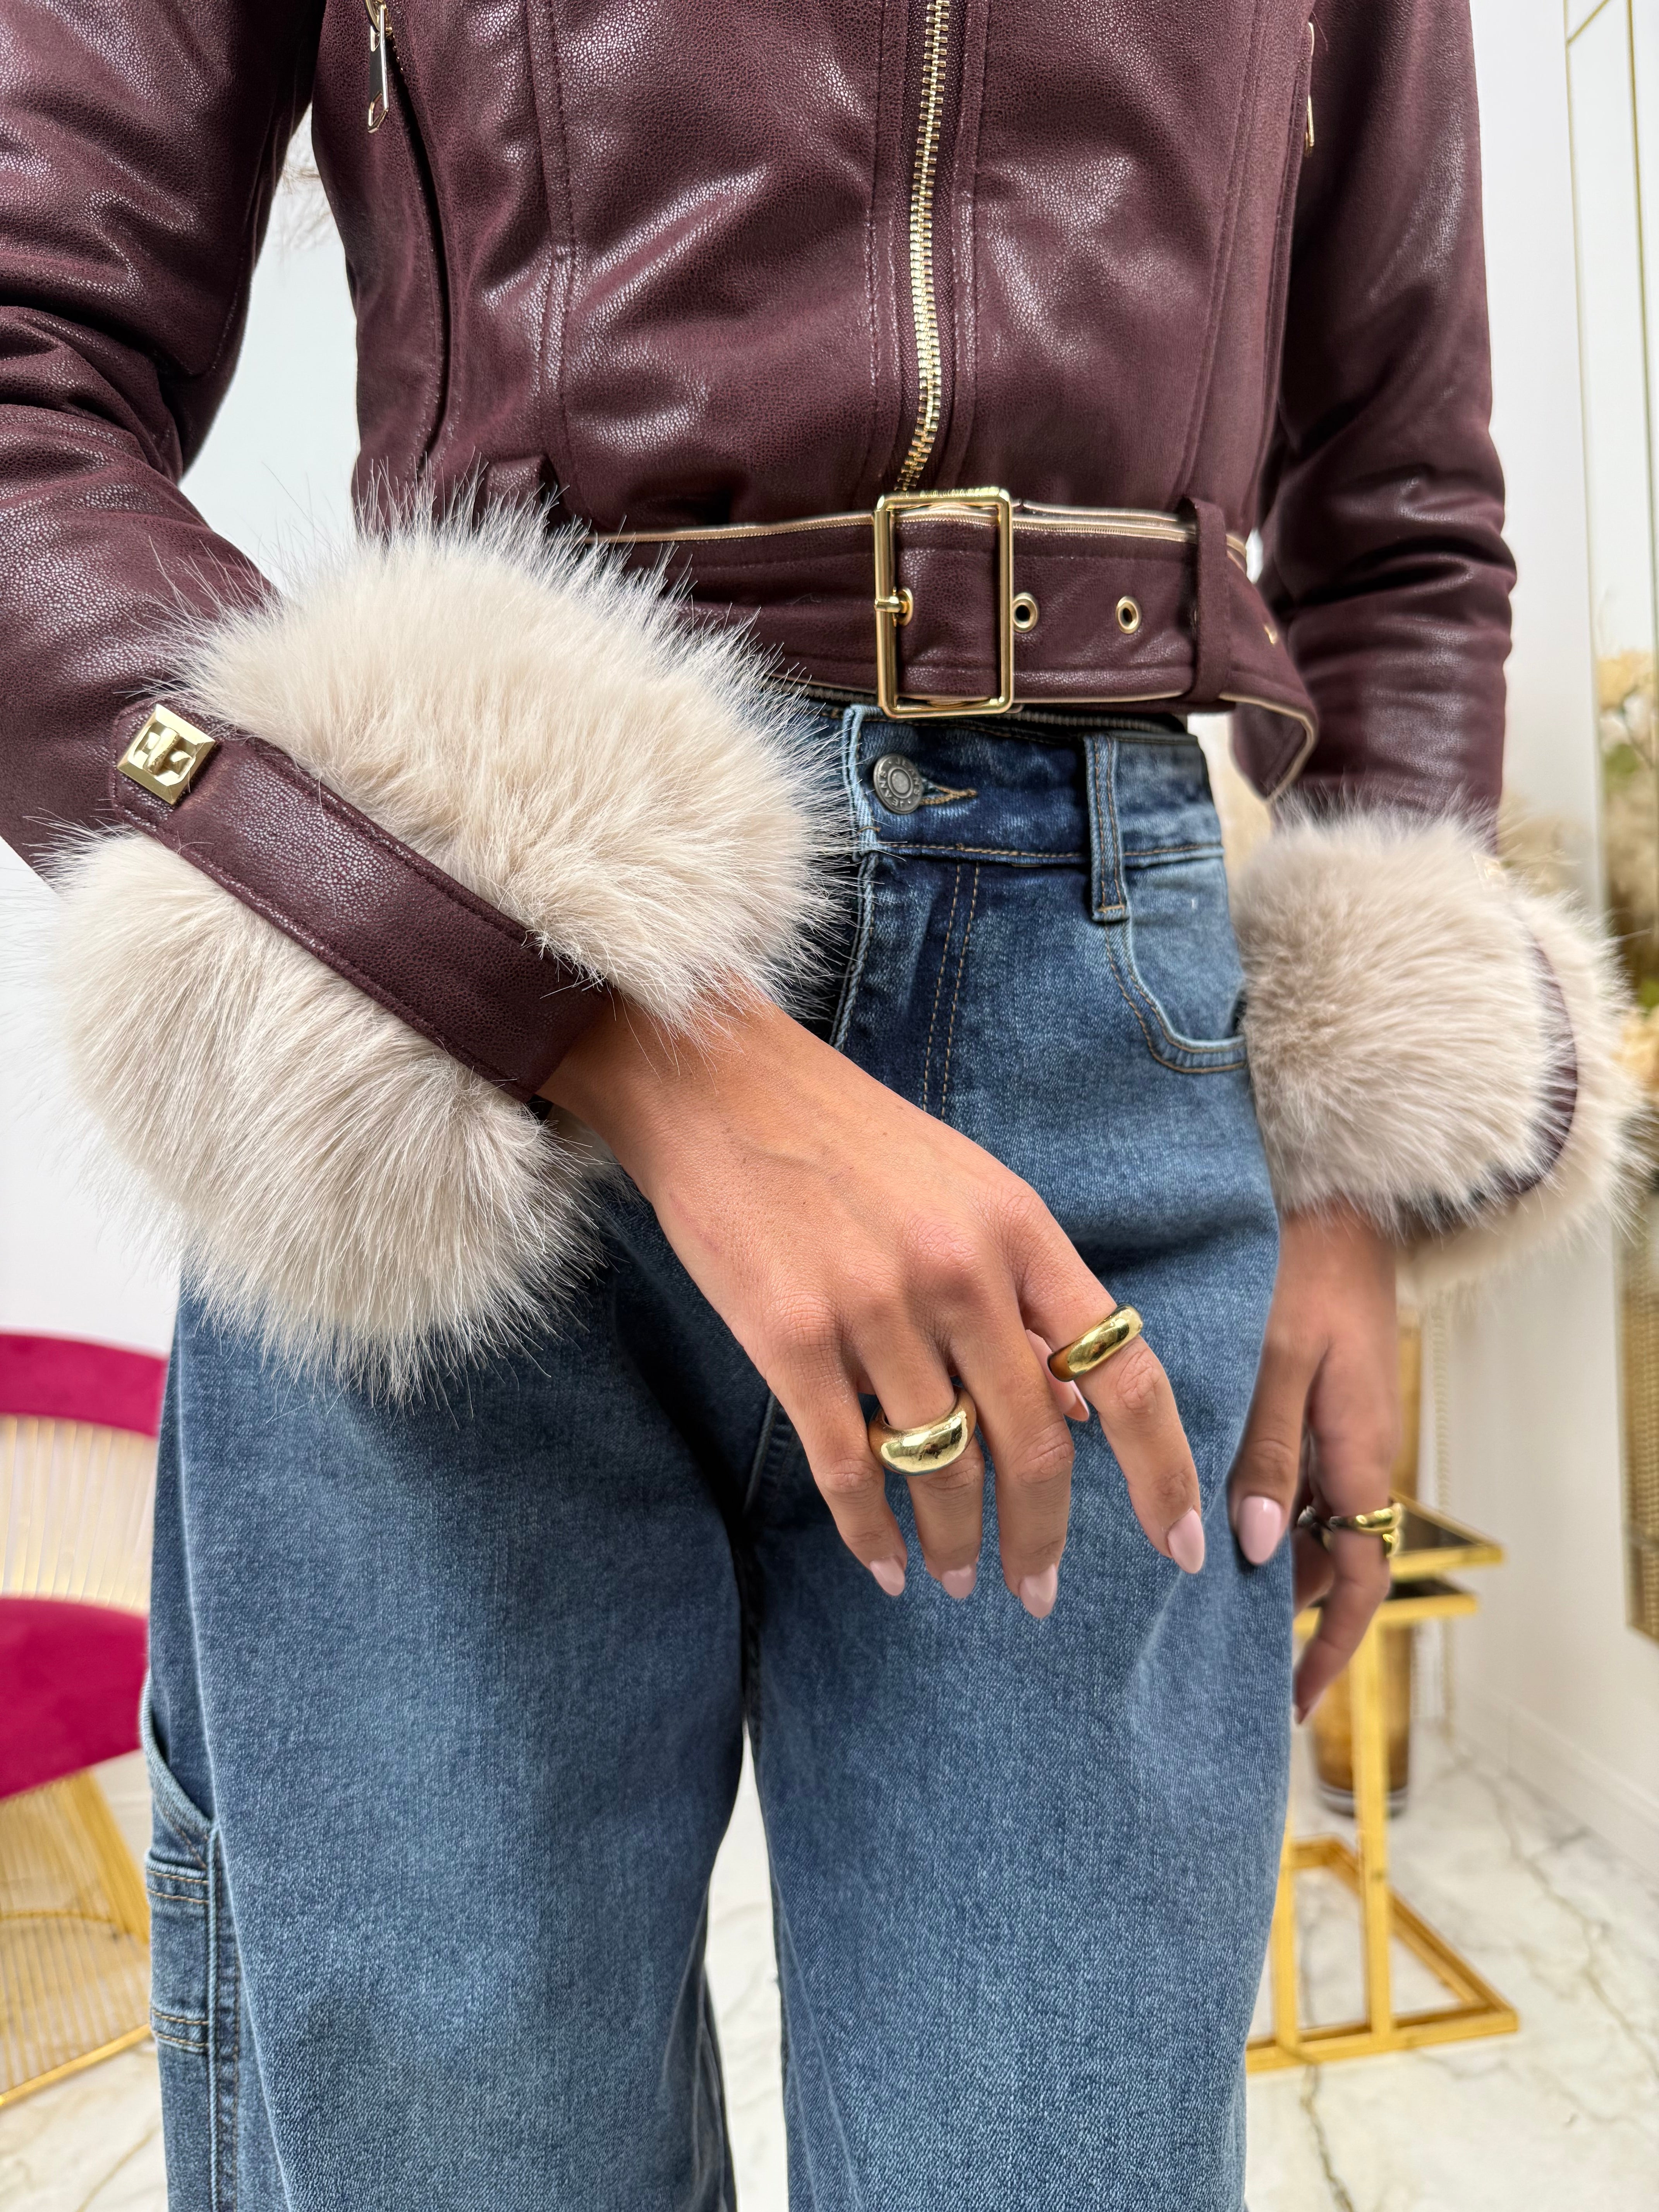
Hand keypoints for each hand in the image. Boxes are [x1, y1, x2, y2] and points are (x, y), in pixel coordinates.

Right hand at [543, 993, 1206, 1612]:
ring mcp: (871, 1307)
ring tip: (960, 1579)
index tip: (1180, 1546)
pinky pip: (847, 1468)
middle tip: (1039, 1594)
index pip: (1124, 1372)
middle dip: (1044, 1538)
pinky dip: (871, 1533)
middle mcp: (957, 1272)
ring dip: (957, 1543)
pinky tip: (884, 1567)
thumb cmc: (851, 1141)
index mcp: (1019, 1230)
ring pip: (941, 1466)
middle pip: (1034, 1445)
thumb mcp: (971, 1193)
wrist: (717, 1088)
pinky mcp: (787, 1338)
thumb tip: (1075, 1410)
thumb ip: (1027, 1296)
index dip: (1163, 1471)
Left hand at [1227, 1206, 1398, 1718]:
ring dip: (1256, 1551)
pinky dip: (1248, 1497)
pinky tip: (1186, 1498)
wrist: (1337, 1198)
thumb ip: (1266, 1447)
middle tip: (1199, 1646)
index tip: (1287, 1702)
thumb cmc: (1305, 1268)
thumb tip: (1258, 1548)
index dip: (1328, 1647)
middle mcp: (1348, 1451)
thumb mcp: (1280, 1357)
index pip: (1359, 1578)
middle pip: (1322, 1558)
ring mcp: (1328, 1425)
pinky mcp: (1305, 1398)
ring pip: (1297, 1517)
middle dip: (1277, 1607)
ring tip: (1178, 1585)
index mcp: (1357, 1453)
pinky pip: (1285, 1472)